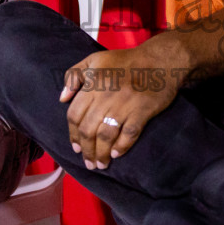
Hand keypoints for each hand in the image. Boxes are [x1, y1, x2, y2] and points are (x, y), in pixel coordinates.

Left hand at [61, 40, 185, 169]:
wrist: (161, 59)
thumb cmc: (125, 61)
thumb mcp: (94, 60)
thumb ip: (73, 76)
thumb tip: (62, 99)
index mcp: (93, 83)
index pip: (74, 115)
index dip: (73, 134)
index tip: (75, 147)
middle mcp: (106, 95)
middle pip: (88, 129)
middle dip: (86, 150)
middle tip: (88, 162)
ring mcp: (125, 104)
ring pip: (106, 135)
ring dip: (101, 153)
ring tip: (101, 164)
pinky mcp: (142, 111)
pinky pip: (129, 134)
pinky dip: (121, 147)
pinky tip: (116, 154)